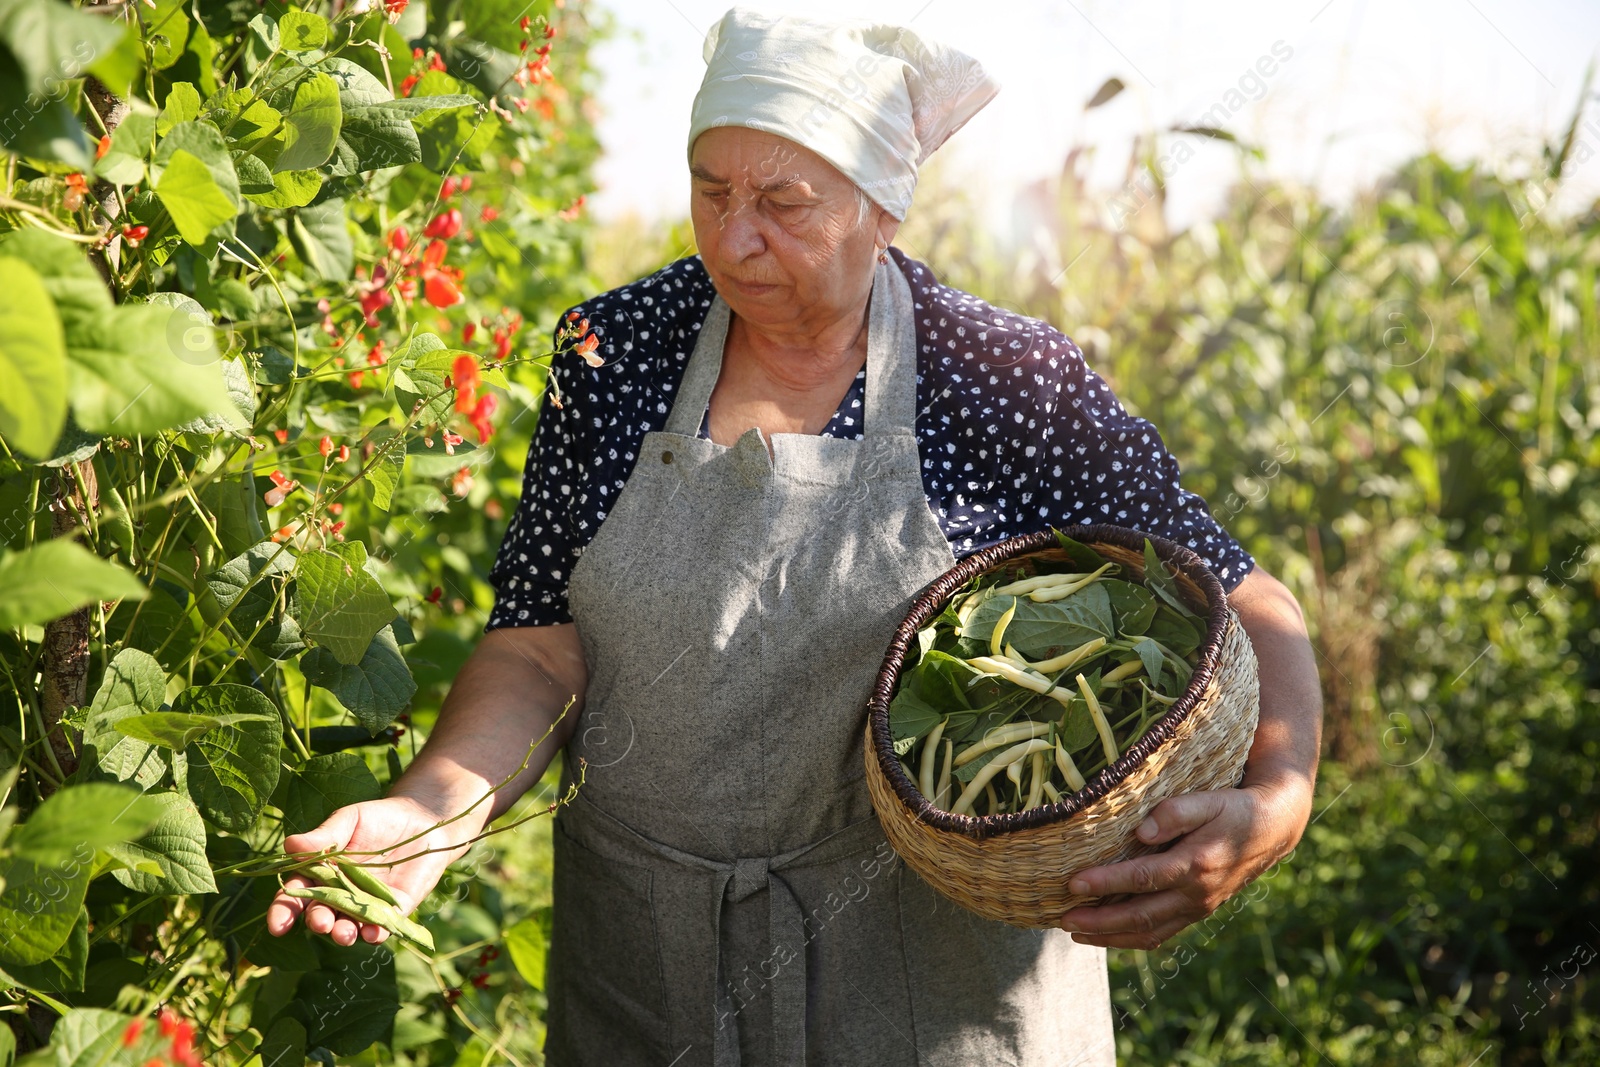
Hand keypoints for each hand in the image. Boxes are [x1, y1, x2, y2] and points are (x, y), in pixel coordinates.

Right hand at [266, 795, 476, 947]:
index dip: (284, 910)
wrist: (423, 820)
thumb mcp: (350, 820)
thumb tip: (290, 845)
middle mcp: (339, 895)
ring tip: (343, 934)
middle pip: (321, 914)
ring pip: (349, 926)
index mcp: (320, 874)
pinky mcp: (394, 910)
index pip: (296, 895)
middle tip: (320, 922)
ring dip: (344, 933)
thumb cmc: (379, 818)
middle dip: (318, 921)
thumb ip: (324, 836)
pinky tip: (373, 934)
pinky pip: (382, 926)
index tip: (277, 924)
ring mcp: (365, 905)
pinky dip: (376, 933)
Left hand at [1056, 779, 1310, 949]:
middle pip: (1140, 915)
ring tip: (1076, 933)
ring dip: (1111, 937)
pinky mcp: (1197, 912)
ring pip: (1150, 932)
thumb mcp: (1208, 799)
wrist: (1271, 830)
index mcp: (1195, 864)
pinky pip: (1161, 933)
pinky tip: (1107, 936)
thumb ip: (1176, 812)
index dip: (1105, 883)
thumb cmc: (1232, 809)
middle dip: (1099, 922)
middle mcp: (1196, 893)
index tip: (1072, 883)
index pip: (1142, 878)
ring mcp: (1198, 907)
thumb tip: (1143, 830)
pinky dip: (1132, 938)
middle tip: (1064, 920)